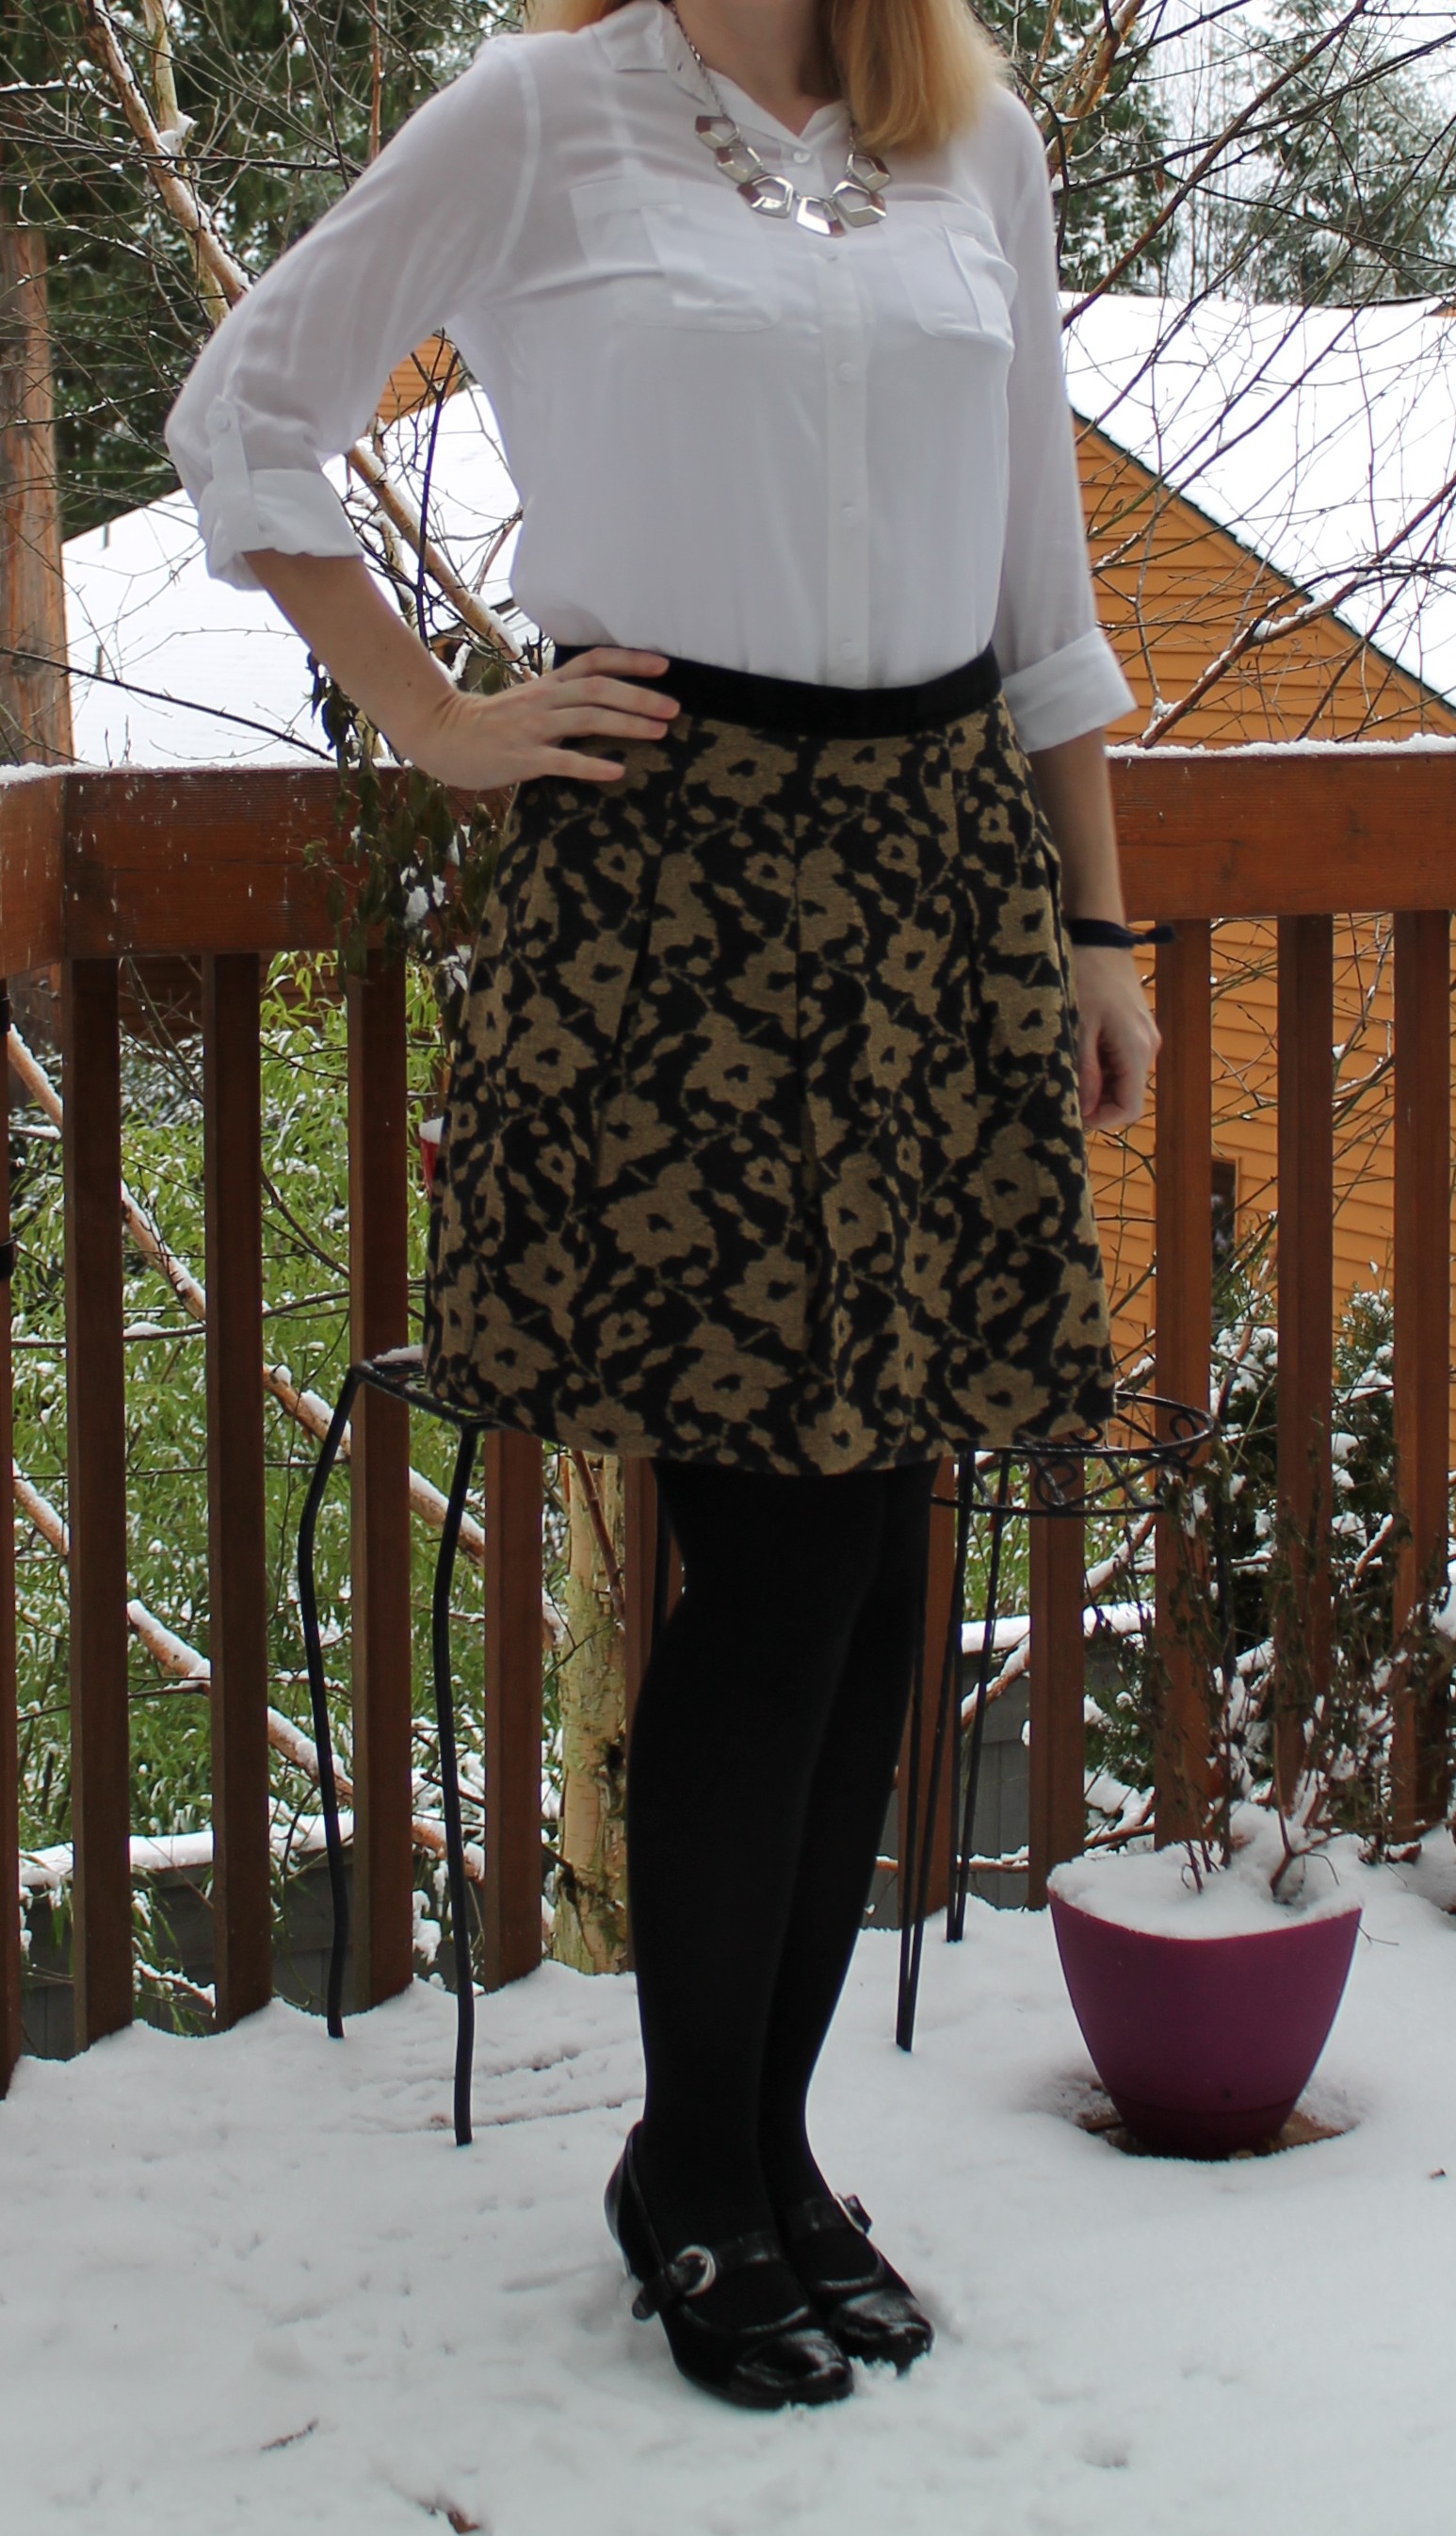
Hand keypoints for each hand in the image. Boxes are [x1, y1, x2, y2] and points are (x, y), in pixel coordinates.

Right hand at [402, 647, 679, 789]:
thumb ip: (561, 699)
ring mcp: (532, 729)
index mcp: (547, 685)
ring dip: (626, 724)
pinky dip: (591, 766)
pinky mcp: (521, 758)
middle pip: (598, 689)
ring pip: (586, 719)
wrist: (441, 736)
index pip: (593, 663)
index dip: (629, 660)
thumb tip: (600, 701)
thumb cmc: (489, 724)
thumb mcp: (528, 702)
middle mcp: (544, 700)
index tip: (664, 665)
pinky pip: (561, 761)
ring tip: (659, 732)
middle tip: (673, 708)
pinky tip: (617, 771)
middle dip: (639, 697)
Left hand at [1071, 946, 1159, 1129]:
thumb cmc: (1087, 976)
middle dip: (1097, 1104)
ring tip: (1067, 1073)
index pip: (1129, 1108)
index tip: (1071, 1116)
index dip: (1101, 1120)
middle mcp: (1147, 1047)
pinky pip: (1121, 1062)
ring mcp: (1144, 1038)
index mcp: (1136, 1049)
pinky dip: (1101, 1068)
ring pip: (1123, 1080)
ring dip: (1097, 1086)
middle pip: (1126, 1097)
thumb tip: (1086, 1109)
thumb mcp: (1078, 1027)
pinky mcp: (1136, 1029)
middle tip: (1063, 1096)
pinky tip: (1078, 1056)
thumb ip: (1085, 1070)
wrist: (1100, 938)